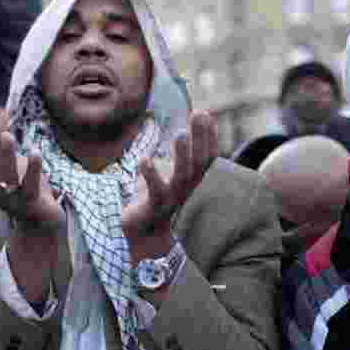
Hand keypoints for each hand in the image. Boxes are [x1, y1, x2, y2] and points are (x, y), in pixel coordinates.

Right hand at [0, 116, 64, 235]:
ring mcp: (14, 200)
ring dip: (6, 156)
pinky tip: (35, 152)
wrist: (42, 222)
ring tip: (8, 136)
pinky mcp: (32, 204)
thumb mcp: (10, 165)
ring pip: (7, 177)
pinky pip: (31, 186)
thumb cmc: (24, 187)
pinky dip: (33, 169)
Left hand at [121, 109, 217, 238]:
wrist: (141, 235)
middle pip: (198, 163)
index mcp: (193, 182)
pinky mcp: (154, 209)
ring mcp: (173, 201)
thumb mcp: (170, 172)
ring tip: (180, 134)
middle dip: (200, 138)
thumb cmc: (157, 198)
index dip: (208, 136)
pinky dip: (150, 175)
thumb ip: (180, 152)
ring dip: (181, 155)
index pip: (207, 158)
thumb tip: (189, 125)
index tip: (205, 114)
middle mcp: (188, 191)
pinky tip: (144, 159)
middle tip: (199, 114)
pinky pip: (156, 192)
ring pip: (181, 177)